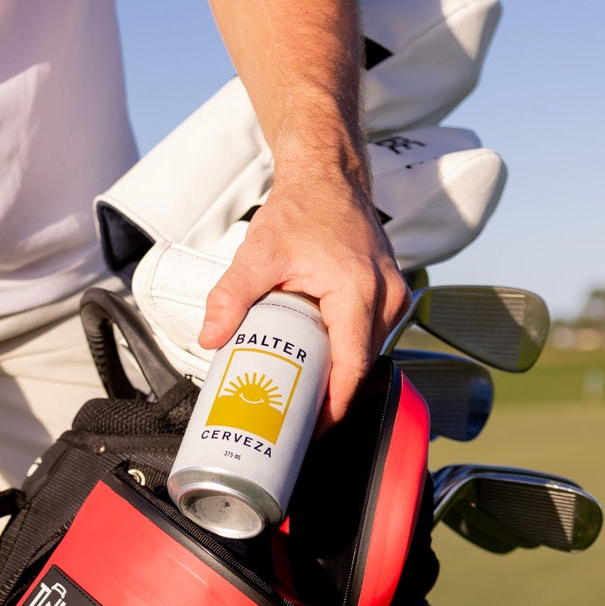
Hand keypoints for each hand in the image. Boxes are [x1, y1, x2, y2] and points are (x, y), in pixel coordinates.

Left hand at [198, 160, 408, 422]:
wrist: (328, 175)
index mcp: (359, 291)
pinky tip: (321, 366)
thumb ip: (230, 296)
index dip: (333, 407)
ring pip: (369, 354)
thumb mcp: (258, 253)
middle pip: (361, 367)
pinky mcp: (390, 294)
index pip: (352, 368)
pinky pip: (372, 337)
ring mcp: (393, 295)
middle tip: (298, 421)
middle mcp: (386, 296)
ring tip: (305, 398)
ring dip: (340, 377)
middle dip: (332, 399)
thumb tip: (211, 338)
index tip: (311, 430)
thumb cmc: (301, 209)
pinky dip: (348, 354)